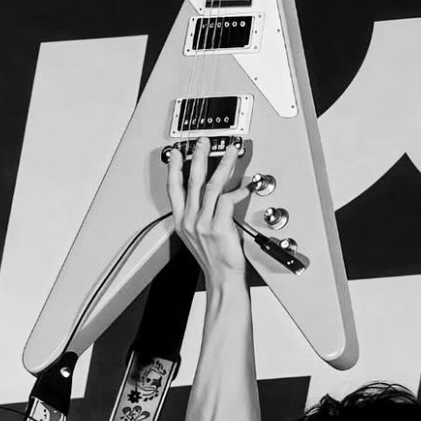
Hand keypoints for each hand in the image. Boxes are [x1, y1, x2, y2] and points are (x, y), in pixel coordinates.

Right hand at [166, 137, 252, 286]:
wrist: (222, 279)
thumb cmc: (215, 261)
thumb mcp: (198, 237)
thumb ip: (200, 216)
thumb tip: (212, 196)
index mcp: (182, 222)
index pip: (174, 189)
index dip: (174, 168)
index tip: (176, 152)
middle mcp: (191, 220)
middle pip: (192, 180)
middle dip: (199, 157)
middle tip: (204, 141)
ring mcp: (204, 223)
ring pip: (213, 185)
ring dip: (223, 164)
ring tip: (230, 151)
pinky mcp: (219, 227)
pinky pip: (229, 200)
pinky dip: (239, 191)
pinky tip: (246, 186)